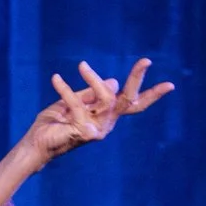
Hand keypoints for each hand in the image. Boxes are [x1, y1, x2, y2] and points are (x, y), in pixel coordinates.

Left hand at [26, 57, 172, 161]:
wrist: (35, 144)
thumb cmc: (53, 124)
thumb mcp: (73, 102)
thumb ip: (90, 93)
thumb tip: (113, 81)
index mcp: (106, 116)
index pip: (133, 105)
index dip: (151, 94)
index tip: (170, 85)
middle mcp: (106, 124)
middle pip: (128, 101)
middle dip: (138, 80)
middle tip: (146, 61)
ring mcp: (97, 130)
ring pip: (105, 98)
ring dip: (94, 79)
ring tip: (82, 65)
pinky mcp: (83, 132)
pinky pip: (77, 104)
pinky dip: (66, 89)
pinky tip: (56, 79)